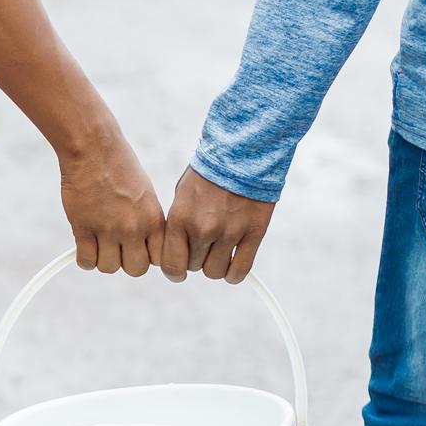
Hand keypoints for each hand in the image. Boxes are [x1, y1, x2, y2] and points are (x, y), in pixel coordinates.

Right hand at [59, 132, 167, 274]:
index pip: (158, 259)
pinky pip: (86, 261)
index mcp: (153, 219)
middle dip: (126, 261)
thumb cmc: (119, 166)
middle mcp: (133, 228)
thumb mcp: (145, 194)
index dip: (146, 256)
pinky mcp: (83, 229)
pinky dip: (84, 259)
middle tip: (116, 246)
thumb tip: (141, 247)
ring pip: (109, 268)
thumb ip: (146, 222)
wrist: (93, 148)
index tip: (137, 249)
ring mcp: (108, 230)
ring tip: (98, 242)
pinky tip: (84, 245)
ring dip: (103, 259)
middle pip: (135, 269)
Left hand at [160, 167, 275, 282]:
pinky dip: (235, 273)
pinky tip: (234, 266)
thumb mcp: (183, 195)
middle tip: (205, 245)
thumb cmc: (210, 172)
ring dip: (216, 265)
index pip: (172, 265)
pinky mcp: (253, 234)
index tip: (179, 270)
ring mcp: (229, 233)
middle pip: (194, 268)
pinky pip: (240, 269)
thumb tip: (177, 252)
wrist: (243, 151)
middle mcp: (203, 229)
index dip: (175, 272)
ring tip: (220, 250)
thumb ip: (178, 225)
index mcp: (180, 219)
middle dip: (197, 259)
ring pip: (215, 272)